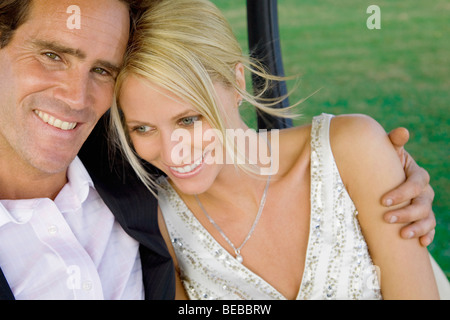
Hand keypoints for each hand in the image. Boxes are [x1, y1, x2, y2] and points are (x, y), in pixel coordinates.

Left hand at [382, 128, 435, 246]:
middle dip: (406, 213)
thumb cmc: (383, 163)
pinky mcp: (421, 219)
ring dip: (417, 228)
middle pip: (422, 204)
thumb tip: (402, 132)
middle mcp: (424, 192)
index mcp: (417, 174)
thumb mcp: (387, 152)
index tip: (383, 200)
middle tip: (386, 218)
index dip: (402, 192)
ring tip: (402, 235)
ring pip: (428, 218)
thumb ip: (393, 143)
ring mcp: (425, 206)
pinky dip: (427, 236)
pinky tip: (420, 243)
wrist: (381, 177)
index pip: (416, 184)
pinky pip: (429, 229)